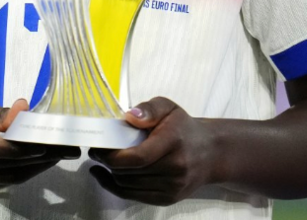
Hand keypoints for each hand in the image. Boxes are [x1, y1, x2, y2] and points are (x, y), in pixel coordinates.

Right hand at [0, 98, 79, 190]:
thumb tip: (24, 109)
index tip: (44, 143)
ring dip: (41, 166)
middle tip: (68, 147)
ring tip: (64, 154)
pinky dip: (31, 171)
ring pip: (14, 176)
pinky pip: (11, 180)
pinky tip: (47, 161)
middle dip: (42, 156)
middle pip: (10, 163)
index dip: (21, 148)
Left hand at [87, 96, 218, 205]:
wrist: (210, 152)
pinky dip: (117, 187)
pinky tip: (106, 176)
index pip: (137, 157)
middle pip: (129, 173)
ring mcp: (173, 187)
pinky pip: (134, 196)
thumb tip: (129, 117)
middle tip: (96, 151)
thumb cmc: (183, 127)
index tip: (98, 147)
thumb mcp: (168, 108)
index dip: (112, 155)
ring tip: (103, 160)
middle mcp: (175, 168)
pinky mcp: (169, 198)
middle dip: (107, 163)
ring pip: (128, 186)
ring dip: (111, 174)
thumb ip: (148, 109)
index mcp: (173, 142)